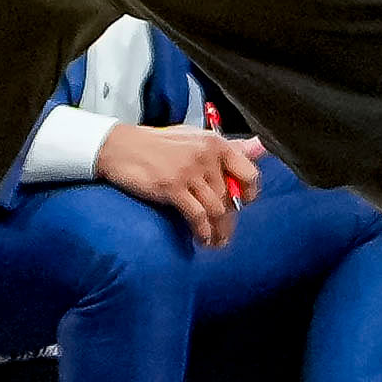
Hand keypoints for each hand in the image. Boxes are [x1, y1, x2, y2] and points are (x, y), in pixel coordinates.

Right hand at [98, 121, 256, 247]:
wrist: (120, 147)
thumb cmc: (158, 144)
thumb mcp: (194, 138)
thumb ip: (227, 147)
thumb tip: (262, 147)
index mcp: (214, 142)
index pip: (249, 172)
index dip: (249, 193)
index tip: (241, 204)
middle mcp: (206, 155)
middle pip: (230, 197)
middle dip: (229, 220)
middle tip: (225, 233)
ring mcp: (189, 171)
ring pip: (217, 210)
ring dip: (219, 231)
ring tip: (215, 242)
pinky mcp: (172, 187)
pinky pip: (197, 216)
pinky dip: (203, 232)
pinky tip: (202, 239)